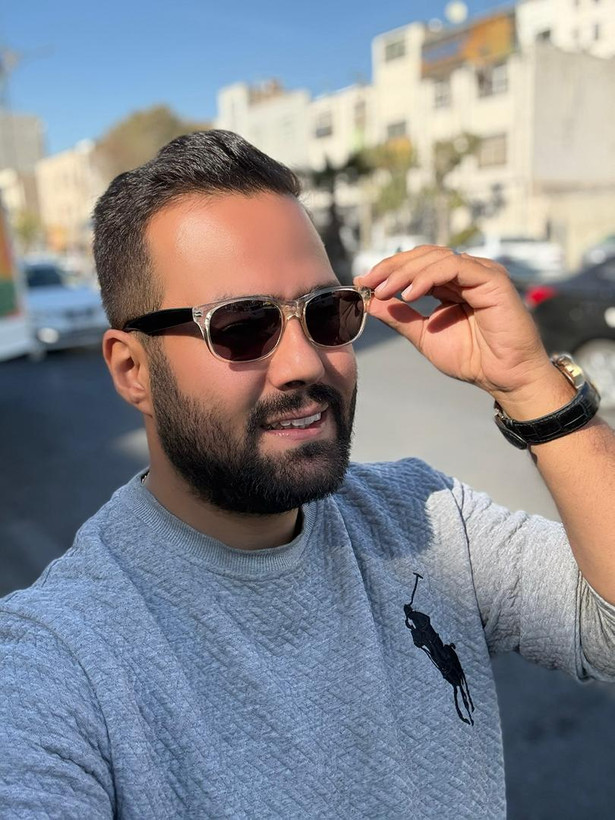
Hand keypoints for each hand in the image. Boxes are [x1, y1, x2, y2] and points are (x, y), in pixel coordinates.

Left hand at [355, 245, 556, 406]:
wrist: (503, 377)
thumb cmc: (472, 359)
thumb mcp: (424, 335)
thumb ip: (400, 316)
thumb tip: (370, 300)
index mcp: (451, 284)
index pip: (417, 264)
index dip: (389, 270)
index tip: (363, 283)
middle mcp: (467, 273)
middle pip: (424, 255)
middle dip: (392, 267)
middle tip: (368, 282)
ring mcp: (481, 272)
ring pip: (437, 257)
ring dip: (406, 272)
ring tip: (384, 290)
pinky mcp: (492, 278)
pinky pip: (455, 266)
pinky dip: (429, 276)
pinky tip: (410, 293)